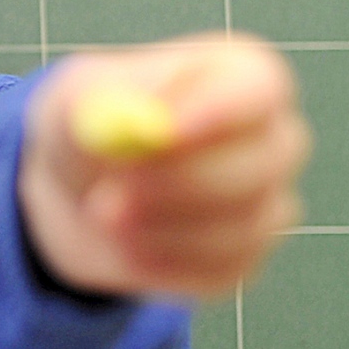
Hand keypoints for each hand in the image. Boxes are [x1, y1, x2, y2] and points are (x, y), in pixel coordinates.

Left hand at [19, 33, 306, 298]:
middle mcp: (272, 138)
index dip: (217, 113)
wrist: (78, 194)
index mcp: (241, 76)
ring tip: (98, 212)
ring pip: (240, 226)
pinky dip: (162, 263)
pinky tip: (126, 240)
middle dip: (181, 182)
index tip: (163, 132)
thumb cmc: (88, 126)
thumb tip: (152, 118)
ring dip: (157, 227)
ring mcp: (268, 202)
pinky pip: (221, 271)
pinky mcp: (247, 258)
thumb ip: (106, 98)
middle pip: (263, 163)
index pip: (258, 90)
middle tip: (109, 198)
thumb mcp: (76, 96)